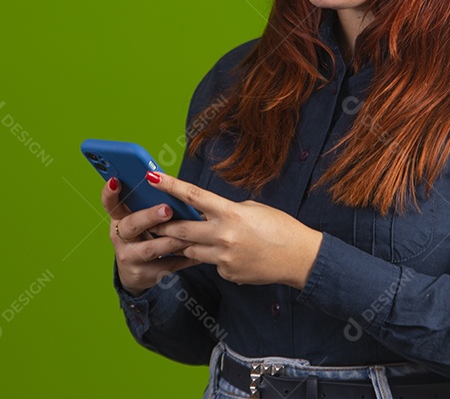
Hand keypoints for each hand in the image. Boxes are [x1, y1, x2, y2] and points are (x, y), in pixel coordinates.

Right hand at [102, 179, 200, 295]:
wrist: (136, 272)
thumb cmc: (143, 235)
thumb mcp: (139, 219)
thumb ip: (148, 204)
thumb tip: (170, 184)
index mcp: (119, 218)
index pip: (110, 203)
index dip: (110, 193)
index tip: (115, 180)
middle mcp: (120, 237)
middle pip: (132, 225)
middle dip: (150, 216)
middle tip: (167, 209)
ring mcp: (129, 257)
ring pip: (152, 248)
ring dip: (173, 240)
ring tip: (190, 234)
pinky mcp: (143, 274)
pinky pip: (167, 264)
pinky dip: (185, 258)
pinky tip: (199, 253)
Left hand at [147, 170, 323, 289]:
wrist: (299, 257)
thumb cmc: (279, 227)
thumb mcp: (251, 209)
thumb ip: (225, 211)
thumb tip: (205, 215)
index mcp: (230, 213)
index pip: (193, 195)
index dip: (169, 185)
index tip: (152, 177)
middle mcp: (223, 236)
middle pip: (181, 230)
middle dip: (163, 225)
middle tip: (150, 221)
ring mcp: (224, 258)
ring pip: (190, 250)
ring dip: (186, 243)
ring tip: (184, 237)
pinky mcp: (227, 273)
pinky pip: (210, 264)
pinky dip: (212, 257)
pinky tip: (229, 254)